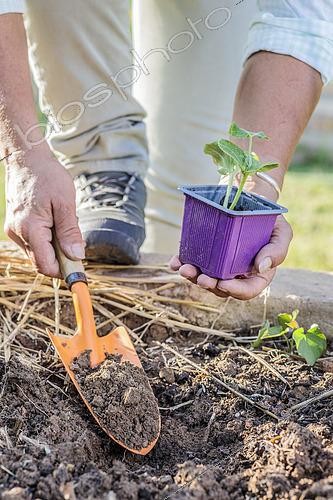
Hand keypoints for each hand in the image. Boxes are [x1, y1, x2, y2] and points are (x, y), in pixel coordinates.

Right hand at [4, 149, 84, 276]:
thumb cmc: (47, 176)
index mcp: (30, 229)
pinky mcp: (15, 226)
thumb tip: (76, 255)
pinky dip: (46, 239)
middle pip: (41, 261)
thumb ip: (70, 232)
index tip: (80, 266)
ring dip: (54, 247)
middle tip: (75, 240)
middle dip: (60, 257)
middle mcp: (18, 233)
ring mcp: (14, 230)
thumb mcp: (65, 203)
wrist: (26, 158)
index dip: (63, 270)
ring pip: (37, 252)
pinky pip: (33, 242)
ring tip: (63, 224)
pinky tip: (54, 222)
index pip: (45, 265)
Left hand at [170, 215, 291, 299]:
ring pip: (204, 278)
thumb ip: (277, 251)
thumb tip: (261, 267)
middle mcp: (236, 275)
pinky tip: (174, 262)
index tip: (224, 283)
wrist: (252, 202)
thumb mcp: (282, 233)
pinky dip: (181, 263)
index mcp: (256, 276)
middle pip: (221, 288)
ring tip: (185, 269)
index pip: (247, 291)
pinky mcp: (205, 255)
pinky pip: (192, 263)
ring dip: (192, 276)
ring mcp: (219, 266)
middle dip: (209, 285)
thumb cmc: (271, 221)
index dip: (235, 291)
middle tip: (201, 278)